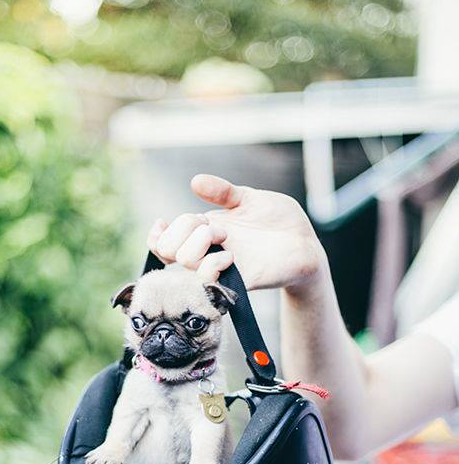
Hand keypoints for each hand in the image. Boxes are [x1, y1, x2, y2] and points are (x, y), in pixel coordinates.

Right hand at [147, 174, 326, 292]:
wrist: (305, 242)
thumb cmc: (277, 221)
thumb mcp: (247, 198)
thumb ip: (222, 191)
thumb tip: (195, 181)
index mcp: (205, 233)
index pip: (165, 243)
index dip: (157, 235)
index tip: (163, 222)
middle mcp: (208, 252)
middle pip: (171, 250)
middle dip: (183, 229)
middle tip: (211, 226)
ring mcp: (222, 268)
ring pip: (187, 263)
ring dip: (198, 243)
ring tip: (224, 237)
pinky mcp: (238, 282)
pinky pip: (210, 281)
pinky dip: (213, 265)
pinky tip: (231, 255)